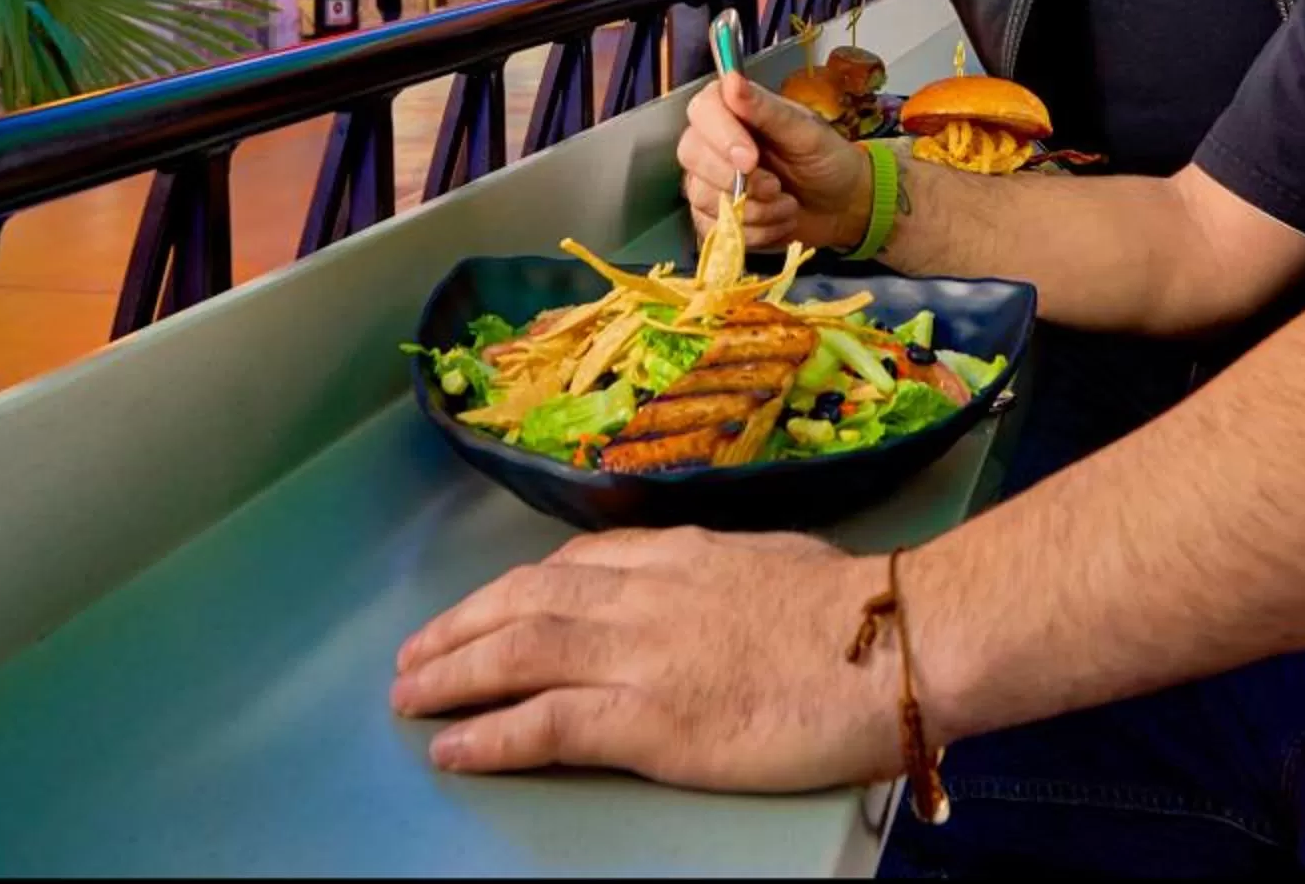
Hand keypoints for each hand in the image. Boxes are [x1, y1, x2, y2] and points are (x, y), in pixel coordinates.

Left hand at [392, 527, 902, 790]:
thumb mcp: (777, 562)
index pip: (576, 563)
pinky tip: (454, 749)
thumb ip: (725, 572)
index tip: (484, 608)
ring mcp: (642, 656)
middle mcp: (645, 595)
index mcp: (681, 554)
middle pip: (525, 601)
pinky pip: (546, 724)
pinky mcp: (650, 720)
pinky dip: (490, 735)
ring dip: (453, 674)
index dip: (515, 590)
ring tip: (409, 698)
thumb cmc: (864, 612)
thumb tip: (714, 584)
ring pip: (518, 652)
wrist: (896, 645)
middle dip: (460, 628)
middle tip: (414, 656)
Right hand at [683, 72, 874, 251]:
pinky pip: (715, 229)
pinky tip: (777, 220)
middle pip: (691, 155)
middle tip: (777, 186)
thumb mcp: (806, 132)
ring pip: (703, 197)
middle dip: (739, 181)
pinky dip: (754, 232)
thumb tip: (732, 80)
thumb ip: (766, 109)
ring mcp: (710, 180)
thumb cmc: (827, 160)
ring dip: (755, 210)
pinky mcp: (715, 216)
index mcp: (734, 110)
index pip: (702, 111)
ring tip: (786, 203)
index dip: (722, 137)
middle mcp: (714, 142)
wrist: (843, 206)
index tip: (751, 159)